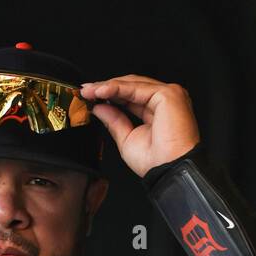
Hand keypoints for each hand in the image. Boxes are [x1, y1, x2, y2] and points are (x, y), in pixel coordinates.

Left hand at [80, 76, 199, 177]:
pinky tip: (101, 91)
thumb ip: (114, 120)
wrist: (169, 171)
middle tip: (85, 91)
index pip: (131, 96)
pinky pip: (137, 88)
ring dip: (108, 86)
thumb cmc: (156, 161)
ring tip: (89, 91)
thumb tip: (99, 107)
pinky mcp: (168, 94)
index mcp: (158, 111)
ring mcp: (169, 95)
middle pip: (132, 87)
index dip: (110, 95)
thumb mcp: (127, 138)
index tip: (90, 97)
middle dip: (106, 88)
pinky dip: (117, 88)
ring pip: (133, 85)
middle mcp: (165, 101)